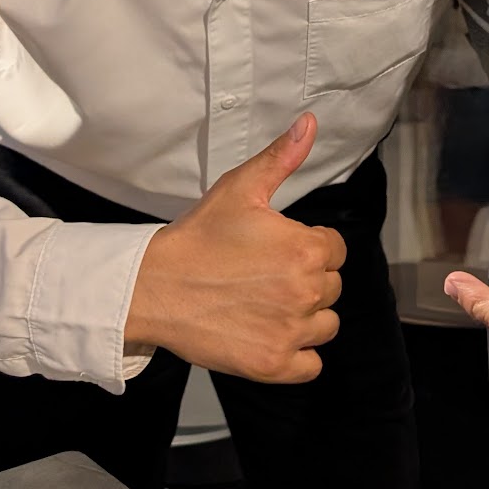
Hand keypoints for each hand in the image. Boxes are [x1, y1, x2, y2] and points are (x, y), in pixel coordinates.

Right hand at [126, 114, 344, 381]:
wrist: (153, 288)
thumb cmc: (198, 237)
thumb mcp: (240, 189)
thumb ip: (281, 158)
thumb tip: (311, 123)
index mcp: (305, 249)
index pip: (335, 251)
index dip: (309, 248)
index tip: (277, 251)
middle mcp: (306, 292)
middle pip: (331, 288)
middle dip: (306, 281)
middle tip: (265, 278)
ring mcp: (291, 332)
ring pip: (325, 326)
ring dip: (306, 319)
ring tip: (267, 306)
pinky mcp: (273, 365)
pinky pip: (312, 366)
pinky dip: (297, 356)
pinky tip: (270, 336)